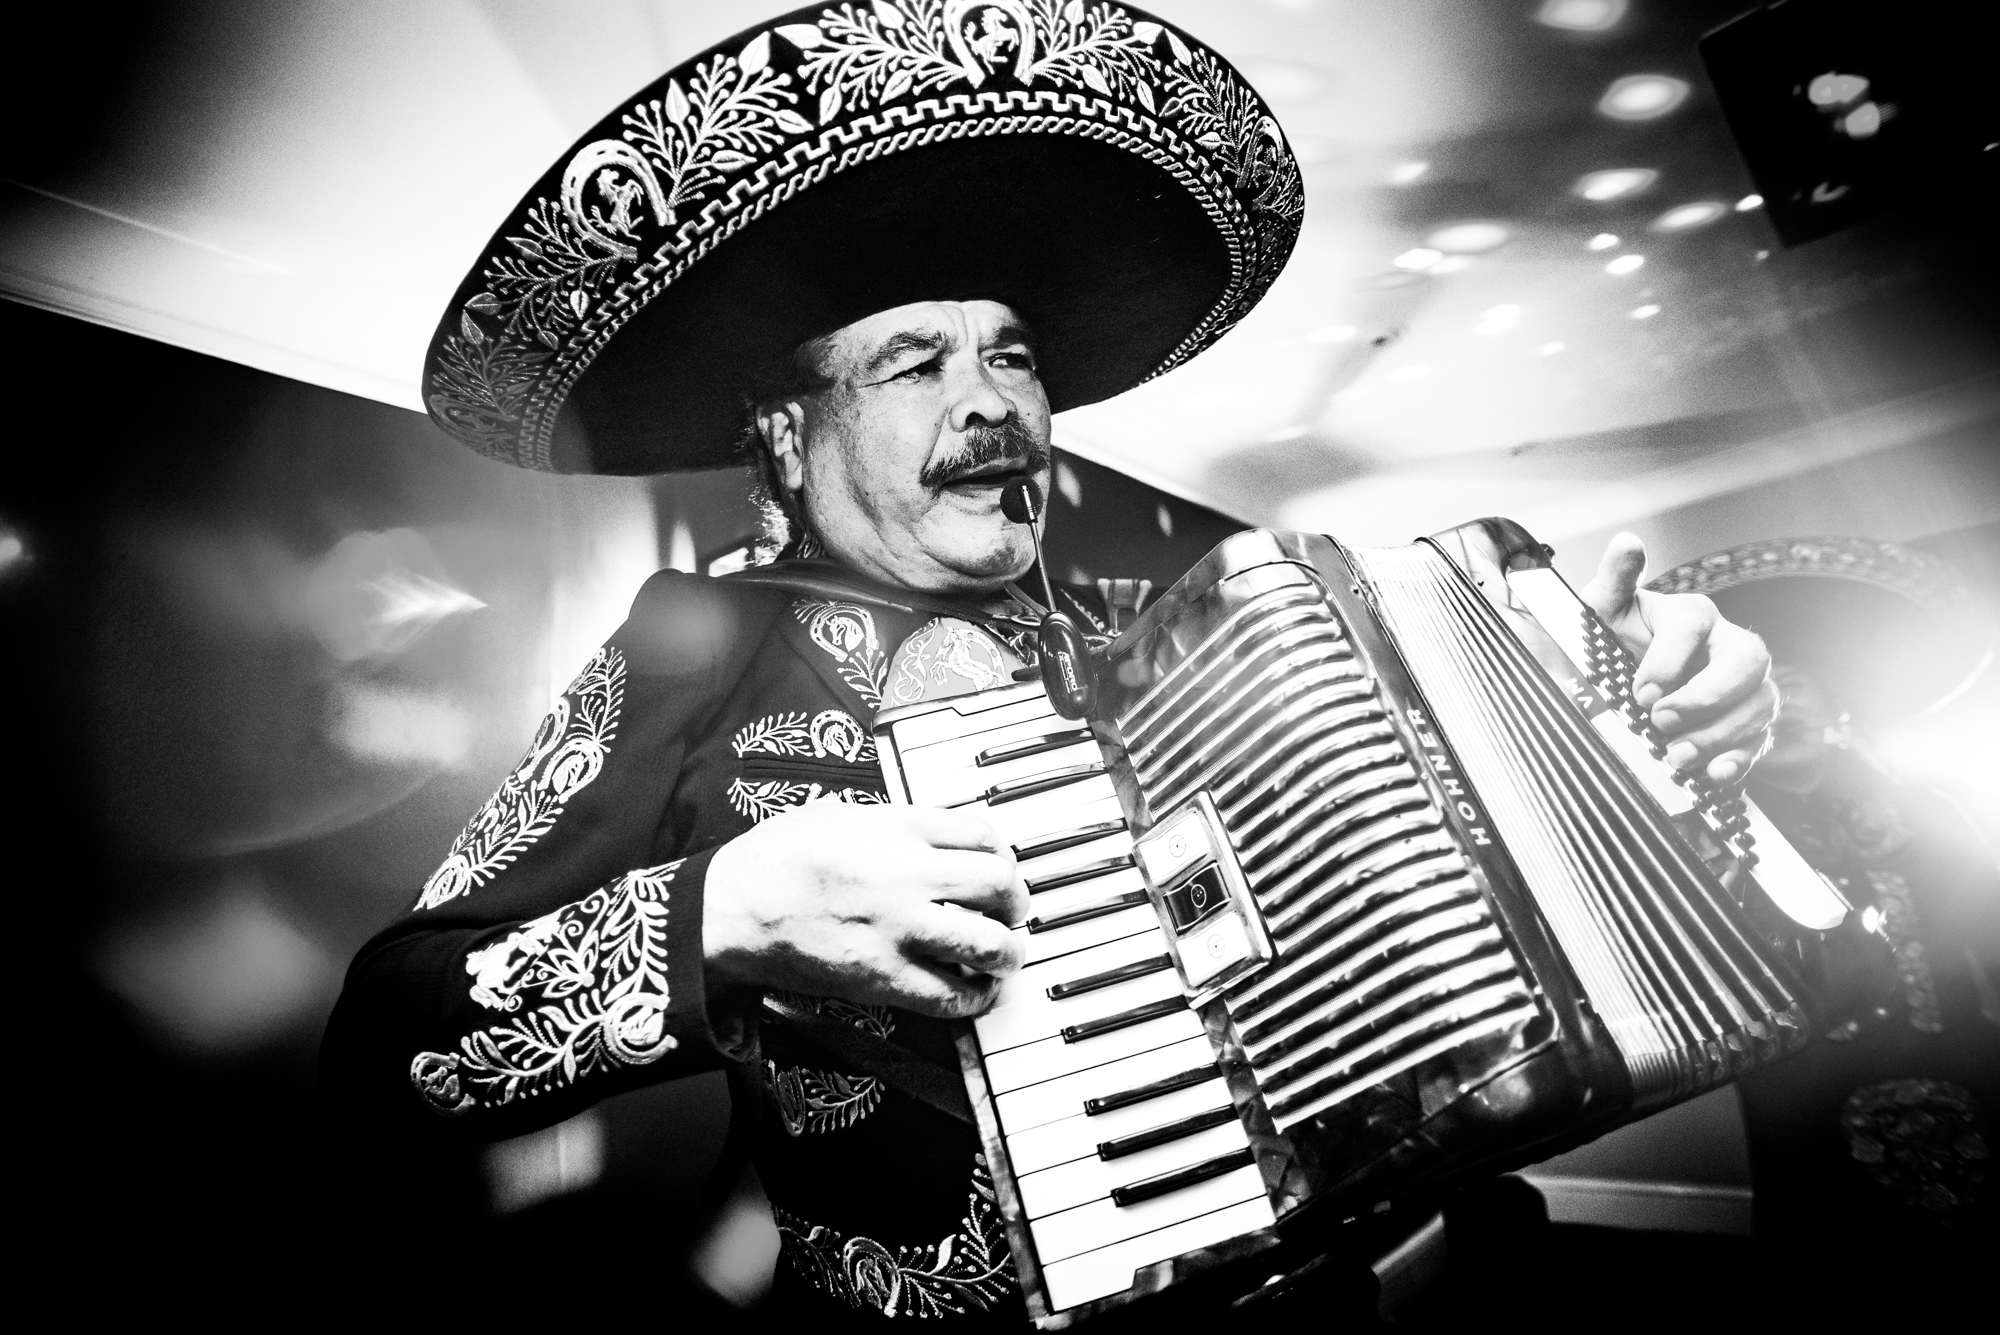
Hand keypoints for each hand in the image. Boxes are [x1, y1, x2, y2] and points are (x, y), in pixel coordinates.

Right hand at [703, 802, 1028, 1017]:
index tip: (1000, 863)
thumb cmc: (776, 859)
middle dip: (1016, 899)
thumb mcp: (839, 814)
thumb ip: (893, 822)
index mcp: (896, 828)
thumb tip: (935, 833)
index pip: (983, 832)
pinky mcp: (884, 978)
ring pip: (989, 942)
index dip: (1003, 851)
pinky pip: (952, 995)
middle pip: (999, 883)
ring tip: (1004, 952)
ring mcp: (899, 929)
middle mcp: (907, 874)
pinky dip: (976, 996)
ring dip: (1007, 950)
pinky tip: (976, 990)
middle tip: (1012, 909)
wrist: (733, 910)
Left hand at [1580, 532, 1777, 785]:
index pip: (1694, 623)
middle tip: (1662, 722)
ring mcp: (1744, 685)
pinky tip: (1712, 774)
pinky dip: (1739, 760)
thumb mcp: (1604, 612)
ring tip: (1676, 757)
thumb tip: (1627, 542)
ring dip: (1718, 734)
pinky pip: (1760, 740)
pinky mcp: (1748, 723)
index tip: (1640, 693)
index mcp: (1690, 614)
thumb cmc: (1615, 642)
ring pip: (1759, 703)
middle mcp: (1726, 644)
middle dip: (1706, 696)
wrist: (1621, 684)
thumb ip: (1614, 580)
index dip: (1668, 660)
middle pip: (1747, 659)